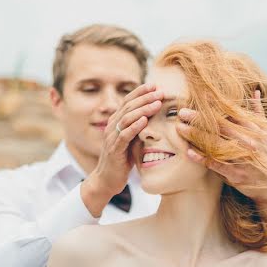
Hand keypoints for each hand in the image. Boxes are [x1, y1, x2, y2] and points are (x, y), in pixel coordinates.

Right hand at [83, 84, 163, 215]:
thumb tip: (154, 115)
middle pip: (128, 106)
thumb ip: (138, 128)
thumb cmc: (122, 161)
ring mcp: (111, 138)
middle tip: (160, 92)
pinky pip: (124, 135)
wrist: (107, 180)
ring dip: (143, 109)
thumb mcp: (131, 141)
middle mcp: (112, 127)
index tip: (155, 85)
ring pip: (127, 118)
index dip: (140, 92)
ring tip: (156, 104)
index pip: (128, 101)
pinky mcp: (114, 150)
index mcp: (116, 122)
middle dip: (145, 97)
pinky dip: (135, 126)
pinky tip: (145, 121)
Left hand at [177, 89, 266, 218]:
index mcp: (254, 130)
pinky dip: (202, 158)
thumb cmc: (265, 154)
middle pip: (220, 127)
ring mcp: (242, 159)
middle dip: (199, 118)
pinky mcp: (236, 174)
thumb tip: (254, 91)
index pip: (232, 113)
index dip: (215, 105)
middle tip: (182, 112)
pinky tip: (189, 151)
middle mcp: (249, 142)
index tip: (200, 97)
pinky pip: (216, 164)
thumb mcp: (266, 132)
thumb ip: (258, 112)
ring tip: (180, 128)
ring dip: (196, 136)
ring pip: (215, 144)